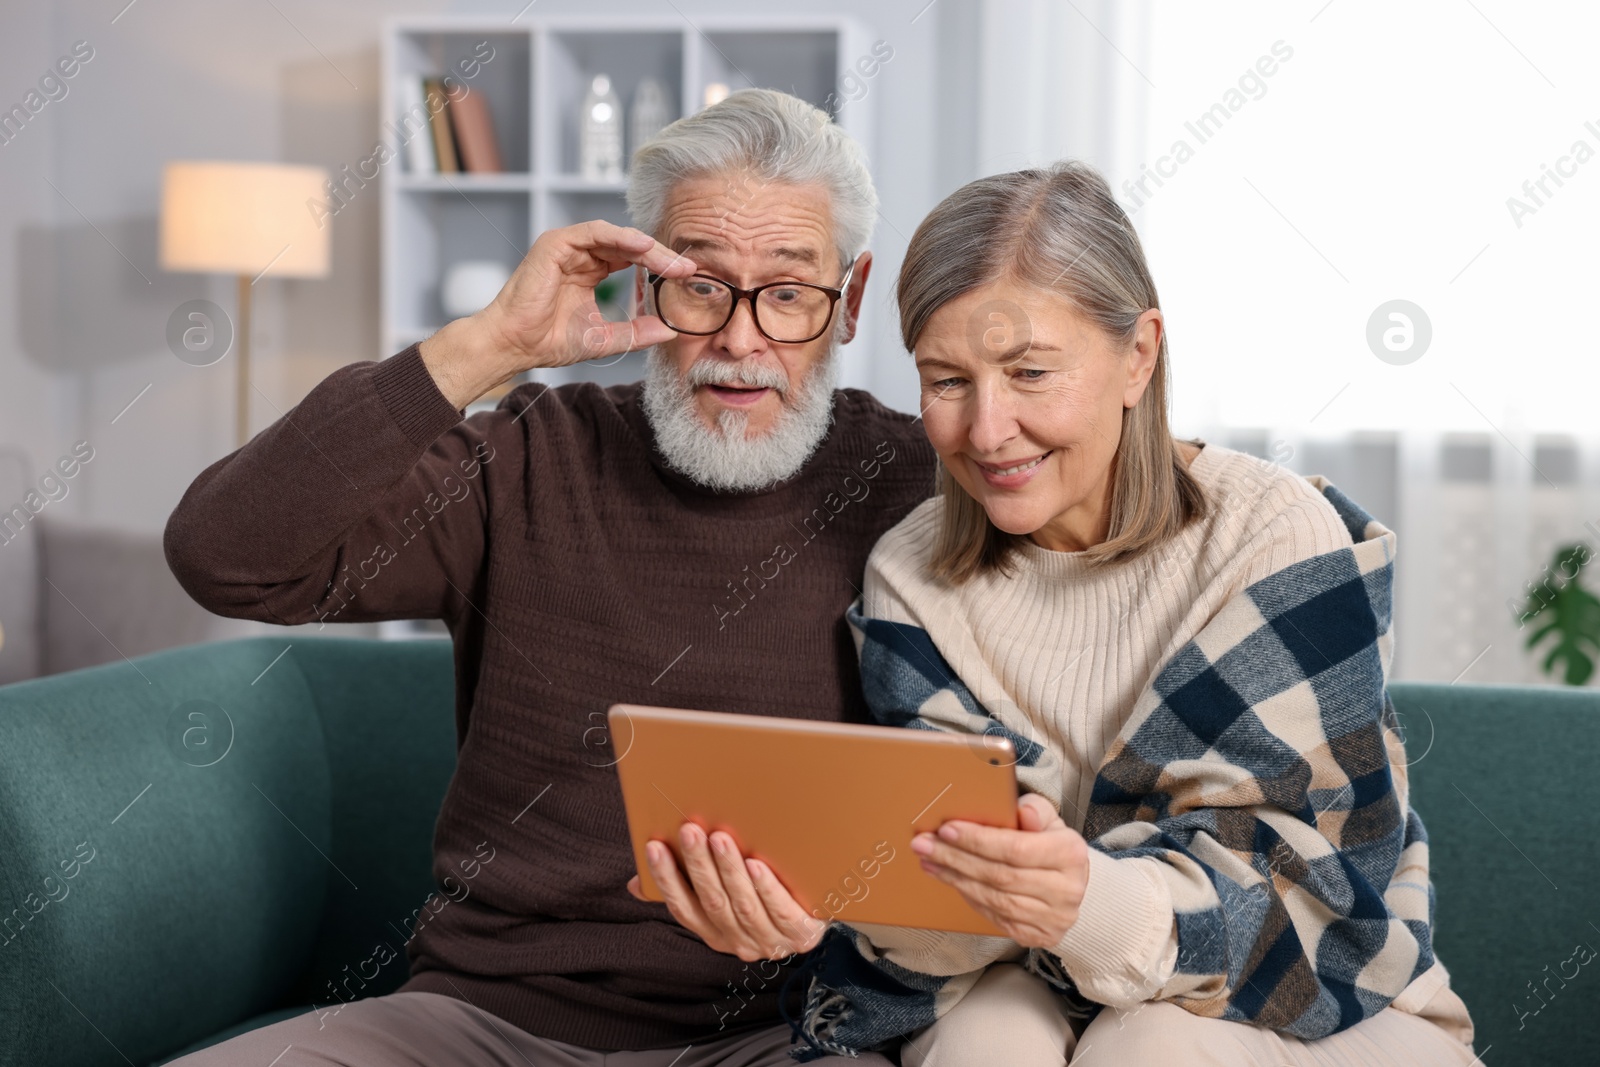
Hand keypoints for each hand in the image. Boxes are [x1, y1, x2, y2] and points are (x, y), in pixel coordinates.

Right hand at [419, 220, 695, 407]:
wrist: (515, 344)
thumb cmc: (548, 341)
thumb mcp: (604, 338)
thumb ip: (636, 332)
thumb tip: (670, 331)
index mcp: (591, 271)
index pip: (633, 261)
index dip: (660, 267)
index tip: (687, 277)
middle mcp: (581, 255)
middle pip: (629, 246)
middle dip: (660, 256)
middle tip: (687, 268)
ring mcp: (567, 247)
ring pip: (616, 237)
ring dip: (647, 248)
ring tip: (671, 262)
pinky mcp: (555, 244)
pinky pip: (594, 233)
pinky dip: (620, 238)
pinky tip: (643, 248)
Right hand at [625, 822, 827, 961]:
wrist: (820, 911)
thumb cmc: (764, 895)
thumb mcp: (724, 893)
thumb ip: (686, 886)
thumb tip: (635, 882)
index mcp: (715, 932)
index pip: (683, 908)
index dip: (667, 878)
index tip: (655, 846)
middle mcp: (739, 942)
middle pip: (713, 903)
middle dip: (698, 865)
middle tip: (690, 831)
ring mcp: (771, 942)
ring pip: (744, 906)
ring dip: (729, 871)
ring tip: (720, 839)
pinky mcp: (802, 935)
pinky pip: (780, 912)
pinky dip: (766, 889)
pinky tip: (756, 865)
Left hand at [911, 793, 1088, 947]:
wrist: (1071, 883)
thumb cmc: (1051, 844)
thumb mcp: (1048, 819)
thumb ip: (1034, 810)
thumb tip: (1022, 811)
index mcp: (1070, 855)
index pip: (1015, 849)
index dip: (978, 840)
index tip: (946, 829)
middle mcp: (1066, 891)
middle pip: (1000, 876)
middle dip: (956, 858)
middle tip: (924, 845)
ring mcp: (1053, 918)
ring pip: (994, 899)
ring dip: (955, 879)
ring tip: (930, 862)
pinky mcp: (1038, 936)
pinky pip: (995, 917)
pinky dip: (968, 897)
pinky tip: (951, 880)